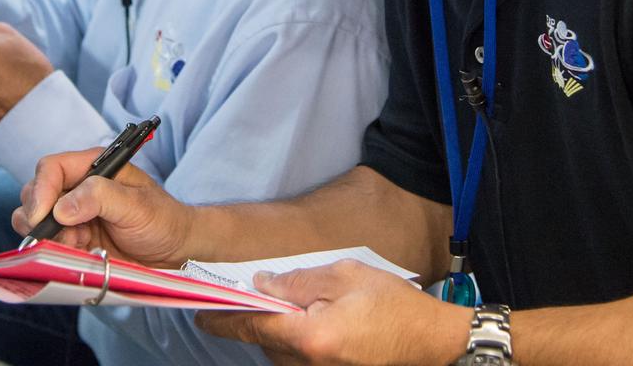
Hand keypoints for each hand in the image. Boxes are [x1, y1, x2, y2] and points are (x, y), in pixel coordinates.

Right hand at [13, 148, 195, 267]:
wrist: (174, 250)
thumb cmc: (162, 219)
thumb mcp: (136, 205)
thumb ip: (100, 198)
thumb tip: (61, 208)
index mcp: (94, 167)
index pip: (51, 168)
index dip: (41, 189)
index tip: (41, 216)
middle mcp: (78, 187)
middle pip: (36, 193)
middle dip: (40, 216)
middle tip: (64, 235)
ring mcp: (74, 214)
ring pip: (36, 221)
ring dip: (50, 236)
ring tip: (79, 243)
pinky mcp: (74, 238)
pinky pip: (50, 243)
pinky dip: (58, 250)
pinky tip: (82, 252)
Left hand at [196, 261, 468, 365]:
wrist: (432, 342)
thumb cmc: (393, 305)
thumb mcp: (345, 276)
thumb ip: (298, 281)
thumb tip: (261, 285)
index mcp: (311, 337)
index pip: (254, 327)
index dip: (224, 319)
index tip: (200, 313)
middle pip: (265, 342)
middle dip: (261, 319)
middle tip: (268, 295)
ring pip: (280, 354)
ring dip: (282, 333)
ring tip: (310, 309)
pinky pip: (299, 363)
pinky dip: (298, 345)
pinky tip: (319, 325)